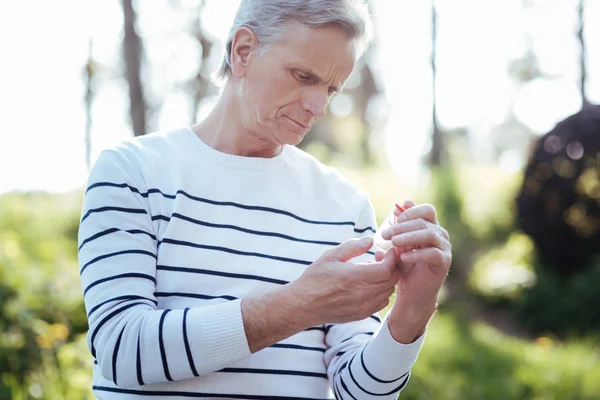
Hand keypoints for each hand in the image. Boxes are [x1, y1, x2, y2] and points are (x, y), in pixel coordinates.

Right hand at [290, 237, 398, 324]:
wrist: (303, 305)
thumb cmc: (315, 279)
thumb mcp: (331, 256)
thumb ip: (353, 246)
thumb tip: (371, 240)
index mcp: (354, 277)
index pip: (387, 269)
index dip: (392, 259)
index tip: (388, 251)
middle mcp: (361, 294)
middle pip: (392, 281)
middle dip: (392, 267)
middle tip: (381, 258)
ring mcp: (363, 307)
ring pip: (388, 292)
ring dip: (386, 280)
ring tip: (373, 271)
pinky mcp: (361, 315)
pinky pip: (381, 303)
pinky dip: (381, 292)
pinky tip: (369, 284)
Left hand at [377, 201, 451, 341]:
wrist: (412, 291)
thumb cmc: (405, 265)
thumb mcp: (399, 243)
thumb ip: (399, 226)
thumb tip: (399, 206)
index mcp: (430, 227)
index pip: (426, 210)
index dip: (410, 212)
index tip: (393, 220)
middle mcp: (440, 235)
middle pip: (424, 221)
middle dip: (402, 226)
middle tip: (385, 234)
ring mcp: (444, 248)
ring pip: (429, 234)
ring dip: (409, 237)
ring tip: (393, 242)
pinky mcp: (444, 262)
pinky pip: (433, 253)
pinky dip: (417, 254)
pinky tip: (403, 258)